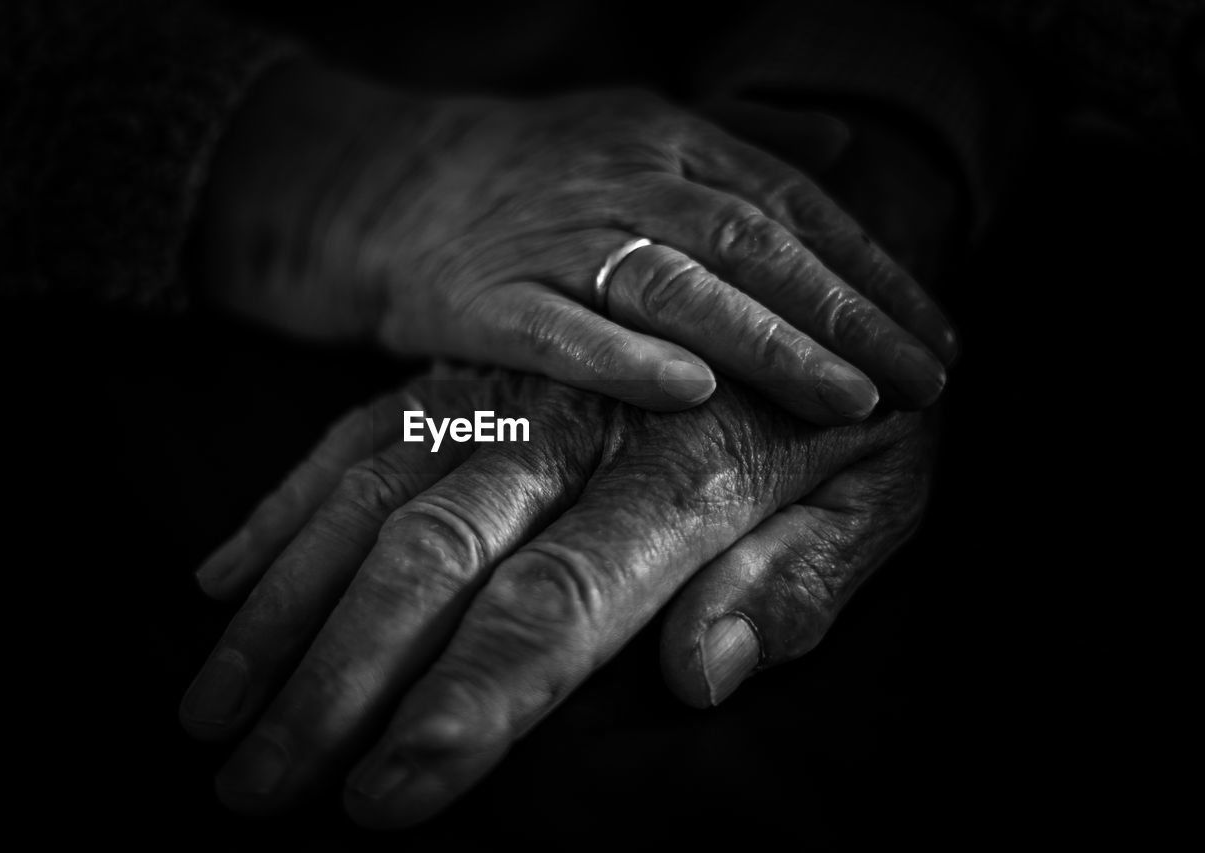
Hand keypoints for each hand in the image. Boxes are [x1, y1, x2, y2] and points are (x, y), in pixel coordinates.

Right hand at [182, 365, 931, 826]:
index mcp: (679, 472)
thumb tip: (703, 675)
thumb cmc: (859, 412)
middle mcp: (568, 424)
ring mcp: (504, 393)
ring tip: (204, 713)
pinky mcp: (467, 372)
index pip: (557, 602)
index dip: (472, 699)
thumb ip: (803, 577)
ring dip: (280, 608)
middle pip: (429, 552)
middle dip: (334, 678)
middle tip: (250, 790)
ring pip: (367, 495)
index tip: (389, 793)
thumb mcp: (884, 492)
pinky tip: (218, 580)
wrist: (811, 266)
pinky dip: (282, 509)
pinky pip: (354, 435)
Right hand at [196, 63, 954, 421]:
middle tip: (923, 381)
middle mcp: (622, 180)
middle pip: (753, 245)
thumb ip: (741, 139)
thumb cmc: (531, 167)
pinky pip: (560, 330)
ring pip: (674, 286)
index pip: (794, 206)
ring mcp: (552, 238)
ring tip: (847, 399)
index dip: (872, 274)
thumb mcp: (638, 126)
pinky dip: (622, 359)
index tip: (937, 336)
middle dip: (846, 316)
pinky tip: (691, 395)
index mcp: (668, 141)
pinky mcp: (485, 297)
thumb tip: (842, 149)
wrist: (385, 182)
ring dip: (767, 343)